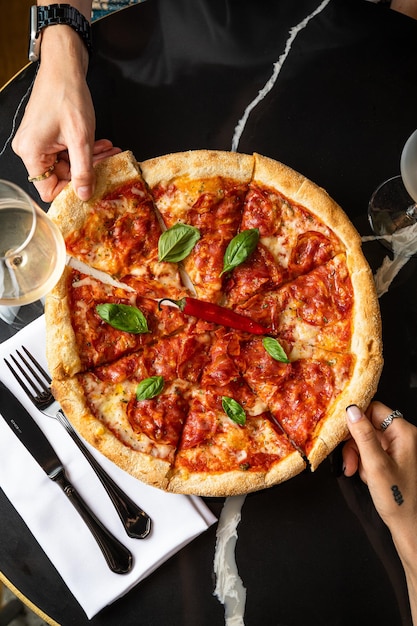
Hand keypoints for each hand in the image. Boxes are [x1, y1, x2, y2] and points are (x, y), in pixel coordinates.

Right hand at [12, 26, 119, 201]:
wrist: (64, 67)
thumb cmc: (68, 96)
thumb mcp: (81, 139)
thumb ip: (83, 170)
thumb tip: (84, 195)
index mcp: (31, 153)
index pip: (48, 190)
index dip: (71, 192)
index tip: (92, 187)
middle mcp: (29, 150)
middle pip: (60, 177)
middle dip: (87, 172)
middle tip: (109, 164)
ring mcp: (37, 143)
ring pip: (67, 165)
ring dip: (90, 160)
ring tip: (110, 151)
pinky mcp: (46, 137)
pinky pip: (66, 153)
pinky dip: (84, 151)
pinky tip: (101, 145)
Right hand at [343, 402, 416, 535]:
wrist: (409, 526)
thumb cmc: (398, 498)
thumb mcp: (375, 465)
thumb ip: (362, 435)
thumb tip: (351, 409)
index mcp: (404, 432)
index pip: (373, 409)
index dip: (355, 420)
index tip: (340, 433)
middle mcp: (402, 436)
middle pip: (367, 425)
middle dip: (354, 444)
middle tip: (348, 462)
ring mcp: (397, 448)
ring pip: (365, 439)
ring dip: (356, 455)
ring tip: (354, 472)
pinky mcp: (391, 458)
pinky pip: (369, 451)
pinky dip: (362, 462)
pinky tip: (363, 475)